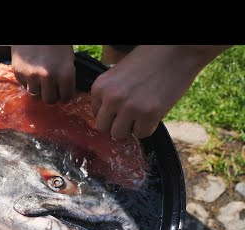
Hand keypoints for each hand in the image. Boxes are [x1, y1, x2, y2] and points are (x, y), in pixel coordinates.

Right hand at [11, 45, 75, 103]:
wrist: (34, 28)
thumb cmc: (55, 42)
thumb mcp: (67, 58)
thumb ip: (65, 77)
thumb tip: (63, 93)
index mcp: (65, 73)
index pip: (66, 98)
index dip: (65, 96)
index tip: (62, 94)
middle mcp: (48, 77)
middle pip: (49, 101)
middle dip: (51, 96)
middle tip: (50, 90)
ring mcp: (31, 75)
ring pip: (35, 95)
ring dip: (38, 90)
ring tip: (39, 80)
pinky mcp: (18, 72)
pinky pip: (24, 86)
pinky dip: (27, 82)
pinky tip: (30, 71)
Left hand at [91, 45, 229, 138]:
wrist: (177, 51)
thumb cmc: (149, 59)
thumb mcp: (119, 73)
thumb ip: (109, 93)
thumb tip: (107, 116)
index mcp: (100, 86)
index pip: (95, 114)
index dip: (110, 113)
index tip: (121, 108)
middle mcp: (111, 98)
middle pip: (103, 128)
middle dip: (116, 125)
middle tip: (130, 116)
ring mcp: (129, 107)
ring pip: (119, 134)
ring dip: (130, 128)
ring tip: (141, 114)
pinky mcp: (148, 114)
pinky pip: (141, 134)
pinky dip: (148, 127)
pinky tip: (153, 113)